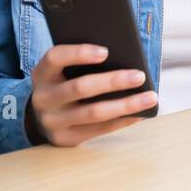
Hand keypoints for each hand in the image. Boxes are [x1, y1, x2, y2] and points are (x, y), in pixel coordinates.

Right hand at [27, 43, 157, 146]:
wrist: (41, 117)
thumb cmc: (63, 82)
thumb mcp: (62, 69)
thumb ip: (81, 61)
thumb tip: (124, 55)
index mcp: (42, 73)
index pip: (55, 57)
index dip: (79, 53)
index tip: (106, 51)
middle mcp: (44, 97)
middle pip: (80, 88)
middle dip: (113, 81)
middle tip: (139, 76)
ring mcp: (53, 121)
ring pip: (93, 113)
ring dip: (125, 105)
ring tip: (150, 97)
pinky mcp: (65, 139)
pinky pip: (99, 130)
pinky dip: (122, 121)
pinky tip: (140, 113)